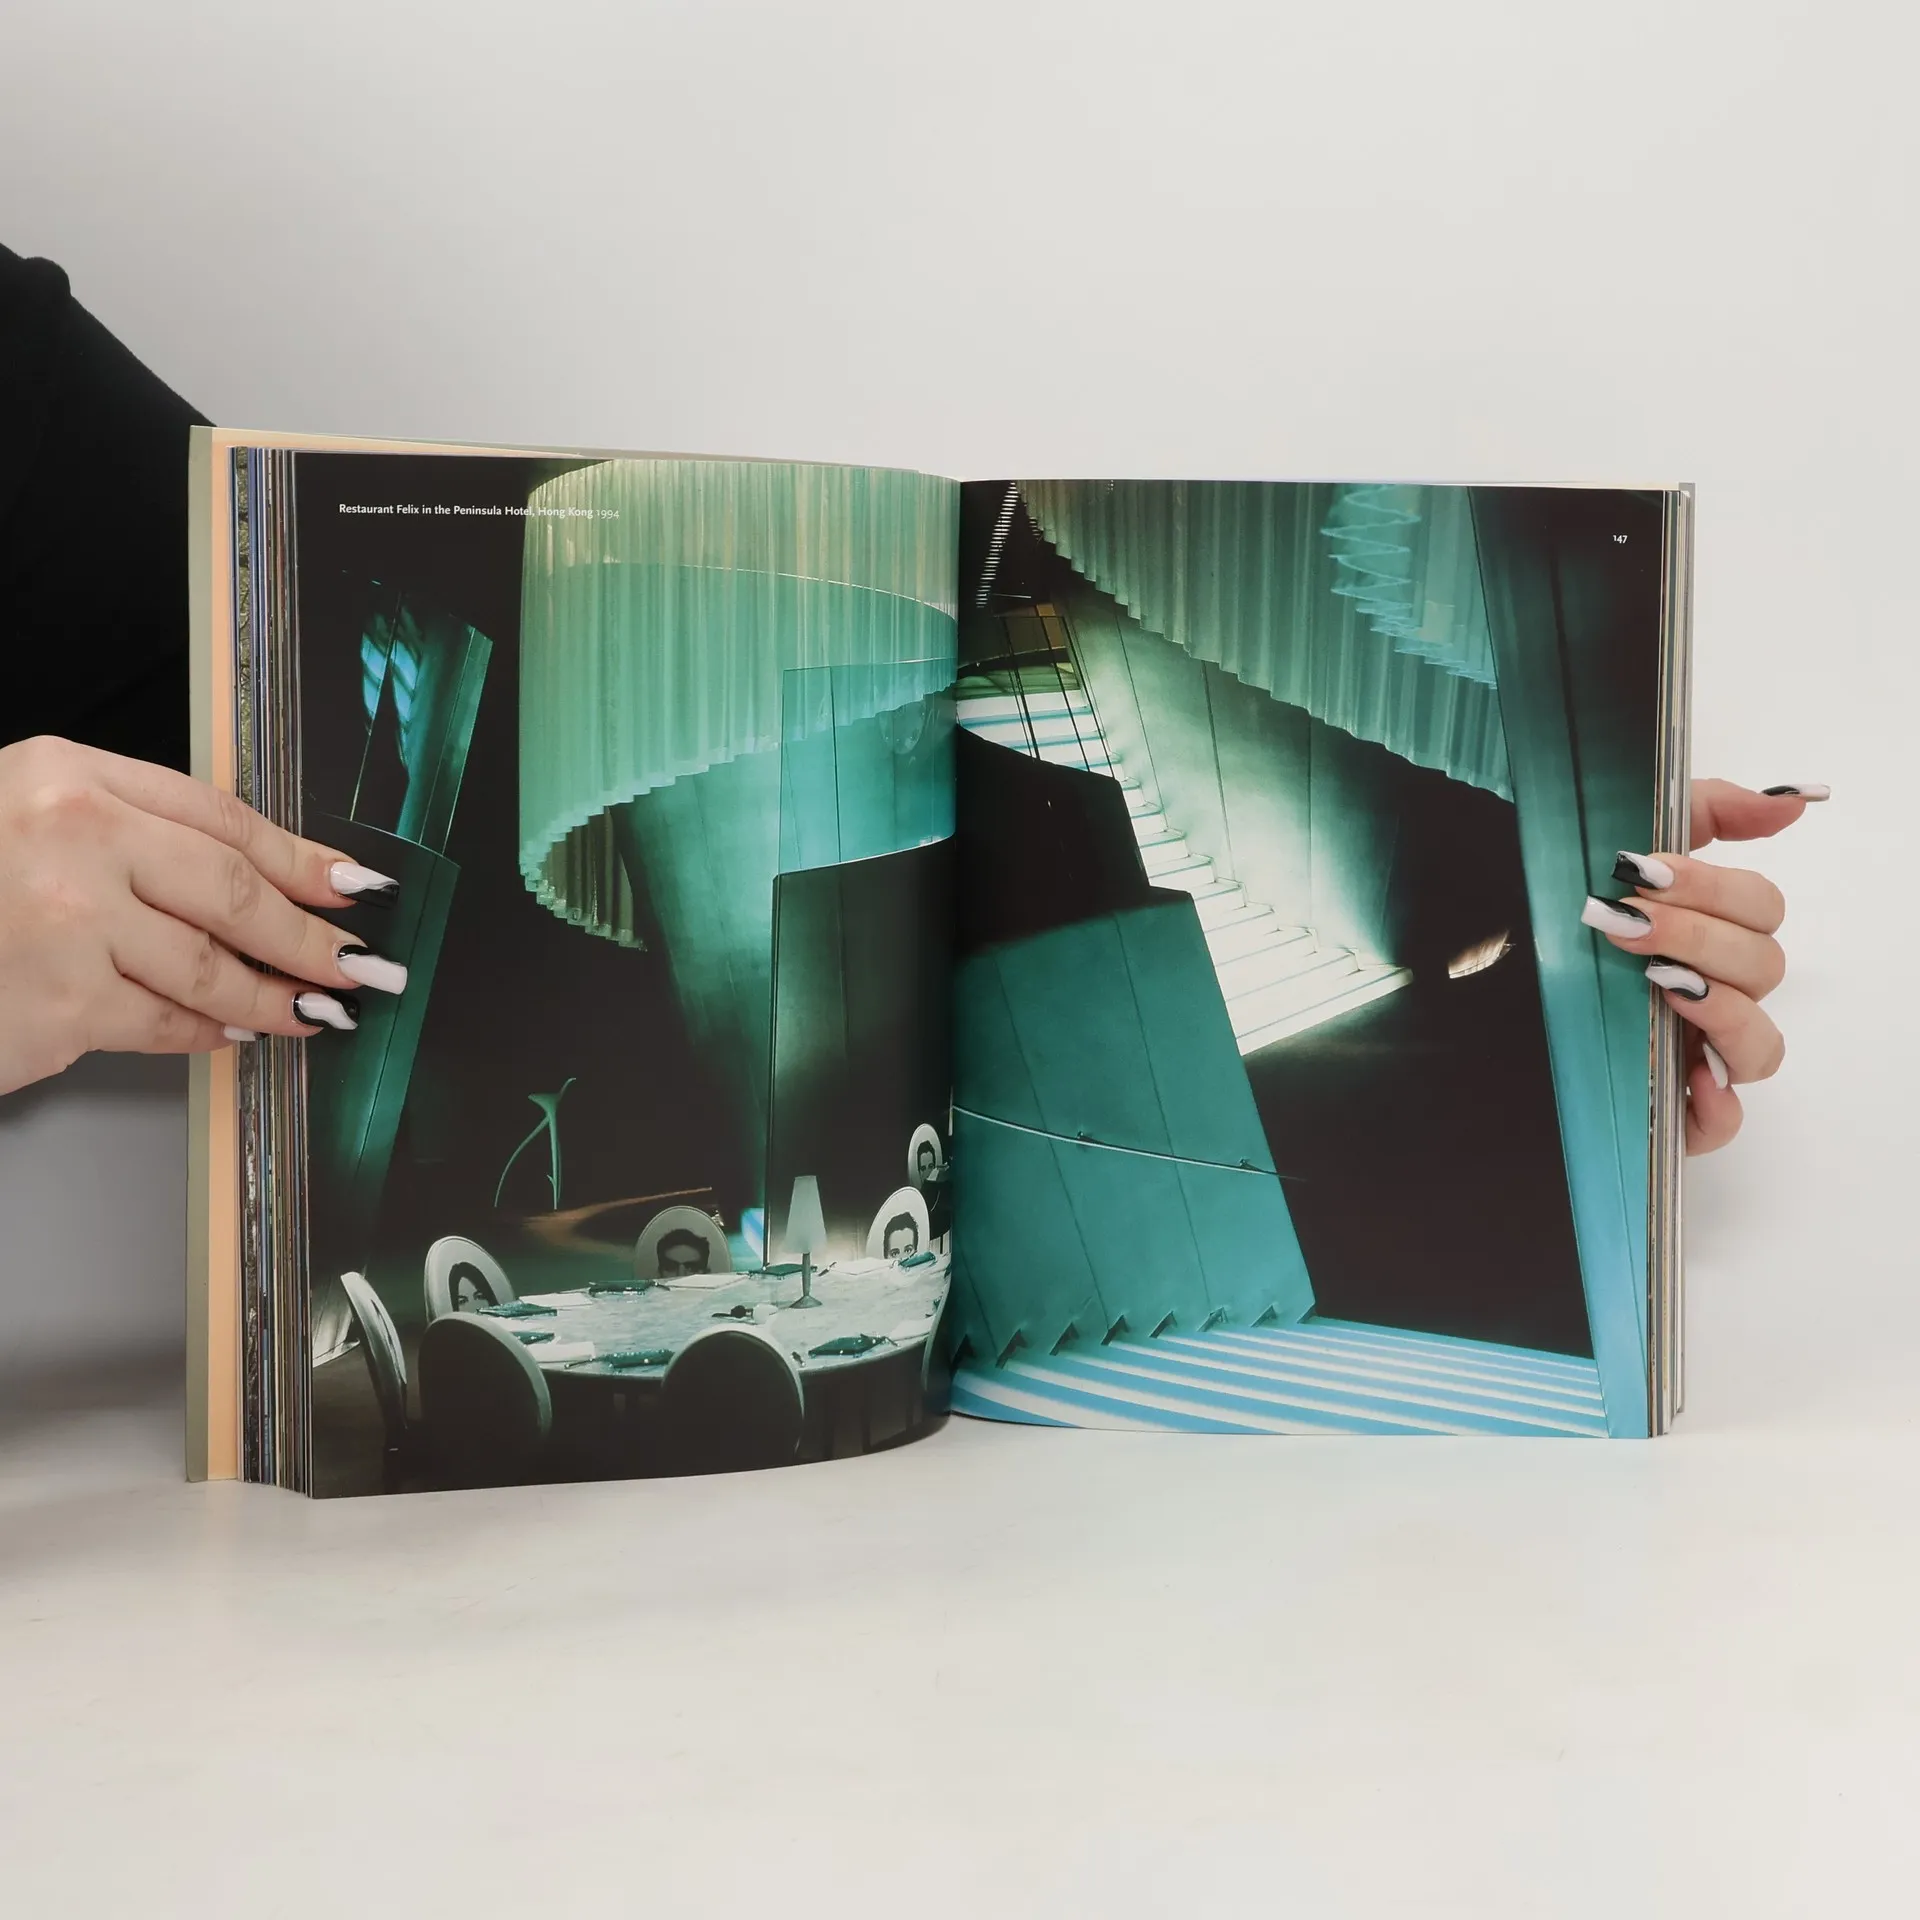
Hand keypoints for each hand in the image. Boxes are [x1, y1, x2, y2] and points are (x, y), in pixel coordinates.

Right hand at [0, 736, 406, 1095]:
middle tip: (362, 964)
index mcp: (66, 774)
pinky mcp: (59, 1007)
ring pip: (211, 965)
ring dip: (279, 995)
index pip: (220, 817)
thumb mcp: (29, 818)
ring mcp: (65, 924)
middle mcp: (70, 836)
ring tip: (317, 1009)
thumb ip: (132, 833)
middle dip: (311, 936)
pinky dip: (211, 1032)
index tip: (354, 886)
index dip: (300, 858)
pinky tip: (239, 1031)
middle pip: (233, 890)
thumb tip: (260, 880)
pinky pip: (166, 1023)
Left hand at [1581, 778, 1826, 1155]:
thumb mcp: (1612, 842)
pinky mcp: (1671, 1112)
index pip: (1759, 908)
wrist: (1469, 983)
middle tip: (1625, 923)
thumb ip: (1705, 810)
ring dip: (1721, 1007)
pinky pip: (1722, 1124)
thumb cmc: (1548, 917)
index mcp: (1706, 934)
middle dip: (1698, 935)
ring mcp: (1696, 1055)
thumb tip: (1792, 805)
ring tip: (1658, 984)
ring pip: (1760, 1044)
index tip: (1641, 873)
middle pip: (1763, 966)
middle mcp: (1711, 992)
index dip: (1714, 888)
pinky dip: (1716, 1106)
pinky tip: (1688, 1077)